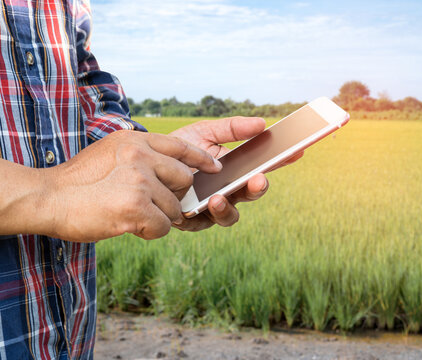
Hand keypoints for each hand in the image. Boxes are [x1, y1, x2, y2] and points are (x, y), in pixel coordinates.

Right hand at [42, 130, 220, 241]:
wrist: (49, 199)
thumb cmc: (80, 181)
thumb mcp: (111, 152)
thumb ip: (141, 155)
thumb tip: (173, 169)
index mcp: (135, 140)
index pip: (180, 145)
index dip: (200, 158)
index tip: (214, 167)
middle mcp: (140, 155)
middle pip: (185, 180)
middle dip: (173, 197)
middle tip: (146, 203)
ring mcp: (139, 180)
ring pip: (175, 208)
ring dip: (157, 217)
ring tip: (128, 213)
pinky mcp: (137, 206)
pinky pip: (164, 227)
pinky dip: (149, 232)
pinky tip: (127, 225)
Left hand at [169, 116, 302, 230]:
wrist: (145, 160)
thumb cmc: (178, 147)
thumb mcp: (205, 132)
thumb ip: (232, 128)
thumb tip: (262, 123)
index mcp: (235, 170)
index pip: (263, 167)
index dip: (281, 161)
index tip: (297, 152)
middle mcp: (227, 191)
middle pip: (250, 194)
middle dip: (257, 188)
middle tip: (260, 178)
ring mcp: (211, 207)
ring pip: (230, 215)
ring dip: (228, 208)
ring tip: (220, 197)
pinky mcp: (192, 220)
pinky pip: (204, 223)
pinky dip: (207, 215)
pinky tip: (204, 204)